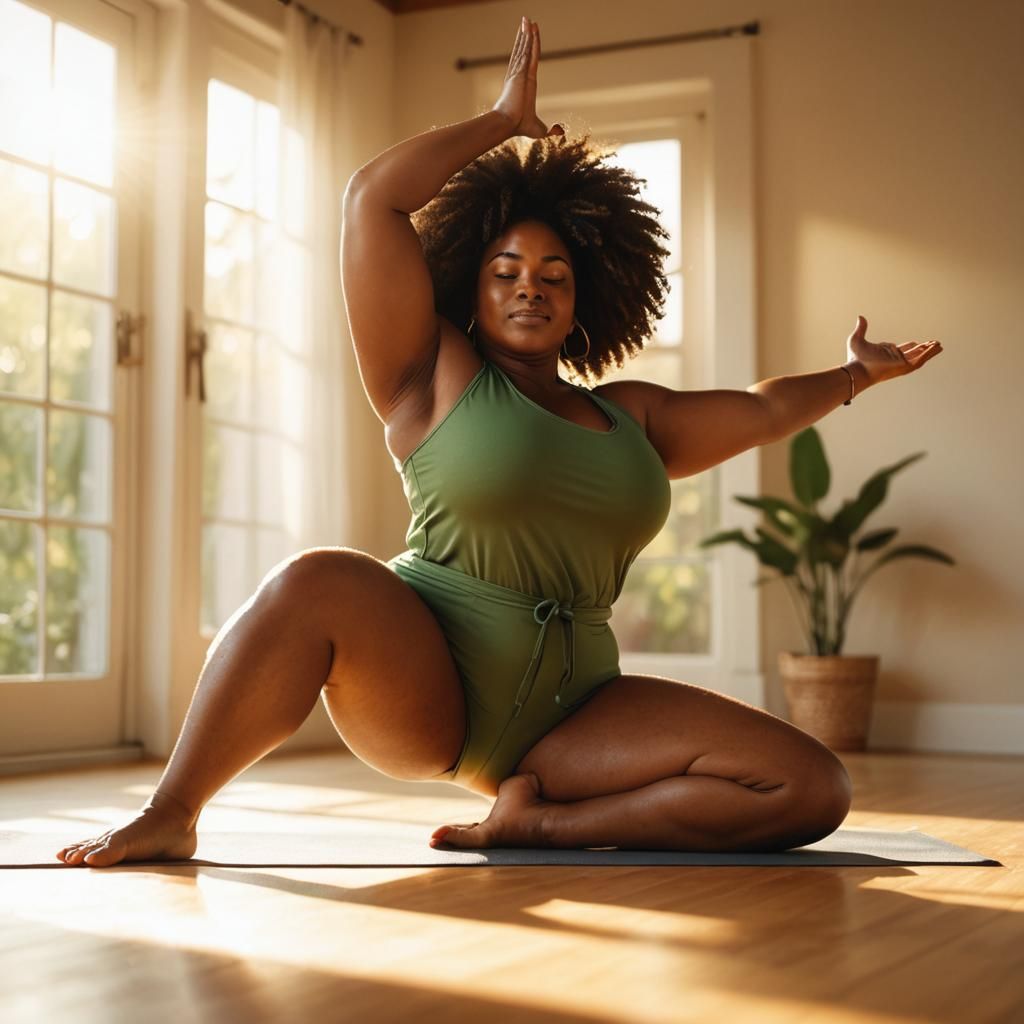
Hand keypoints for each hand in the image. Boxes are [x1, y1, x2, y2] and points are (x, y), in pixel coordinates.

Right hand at [492, 17, 564, 139]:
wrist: (508, 124)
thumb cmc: (519, 127)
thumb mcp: (539, 129)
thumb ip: (550, 130)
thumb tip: (561, 133)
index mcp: (525, 84)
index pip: (528, 62)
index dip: (529, 49)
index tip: (529, 38)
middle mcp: (520, 75)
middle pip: (524, 51)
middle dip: (525, 36)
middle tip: (526, 21)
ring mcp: (519, 71)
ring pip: (525, 48)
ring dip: (527, 33)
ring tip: (527, 19)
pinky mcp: (520, 70)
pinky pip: (527, 51)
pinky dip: (529, 39)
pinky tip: (530, 27)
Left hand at [846, 315, 942, 386]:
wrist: (857, 370)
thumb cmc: (855, 358)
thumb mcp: (857, 339)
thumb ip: (861, 328)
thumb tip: (860, 317)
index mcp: (886, 353)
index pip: (901, 350)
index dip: (910, 346)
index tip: (917, 343)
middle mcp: (894, 359)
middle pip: (913, 353)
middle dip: (923, 349)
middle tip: (934, 343)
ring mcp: (900, 363)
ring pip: (919, 357)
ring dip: (929, 351)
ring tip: (939, 345)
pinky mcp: (904, 367)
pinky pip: (920, 360)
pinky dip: (928, 354)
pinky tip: (936, 348)